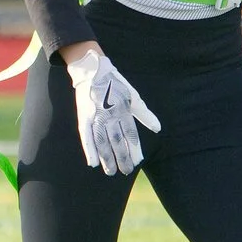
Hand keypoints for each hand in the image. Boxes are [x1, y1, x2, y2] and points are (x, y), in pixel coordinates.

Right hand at [64, 47, 160, 175]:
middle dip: (122, 158)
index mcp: (123, 109)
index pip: (130, 133)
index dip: (134, 149)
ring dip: (107, 158)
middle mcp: (110, 114)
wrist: (91, 70)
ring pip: (102, 141)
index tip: (138, 162)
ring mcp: (95, 116)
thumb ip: (144, 114)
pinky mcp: (83, 117)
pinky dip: (89, 150)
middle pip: (117, 140)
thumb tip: (158, 129)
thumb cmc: (114, 84)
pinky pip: (86, 136)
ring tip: (111, 172)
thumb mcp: (132, 96)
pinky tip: (93, 163)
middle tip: (126, 171)